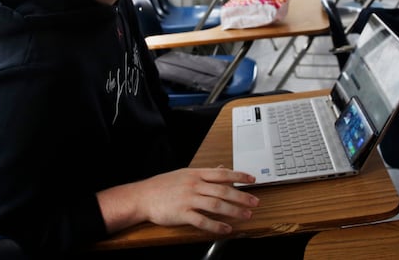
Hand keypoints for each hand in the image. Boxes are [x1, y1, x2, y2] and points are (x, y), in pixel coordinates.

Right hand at [98, 167, 258, 234]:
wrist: (143, 196)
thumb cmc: (164, 185)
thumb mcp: (185, 174)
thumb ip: (205, 173)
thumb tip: (222, 168)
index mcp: (196, 174)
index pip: (223, 173)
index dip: (239, 176)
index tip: (253, 179)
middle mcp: (194, 185)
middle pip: (223, 190)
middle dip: (242, 196)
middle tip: (255, 201)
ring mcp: (188, 199)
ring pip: (216, 204)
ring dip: (233, 210)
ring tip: (245, 215)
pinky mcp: (182, 214)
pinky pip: (202, 220)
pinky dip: (216, 225)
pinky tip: (226, 229)